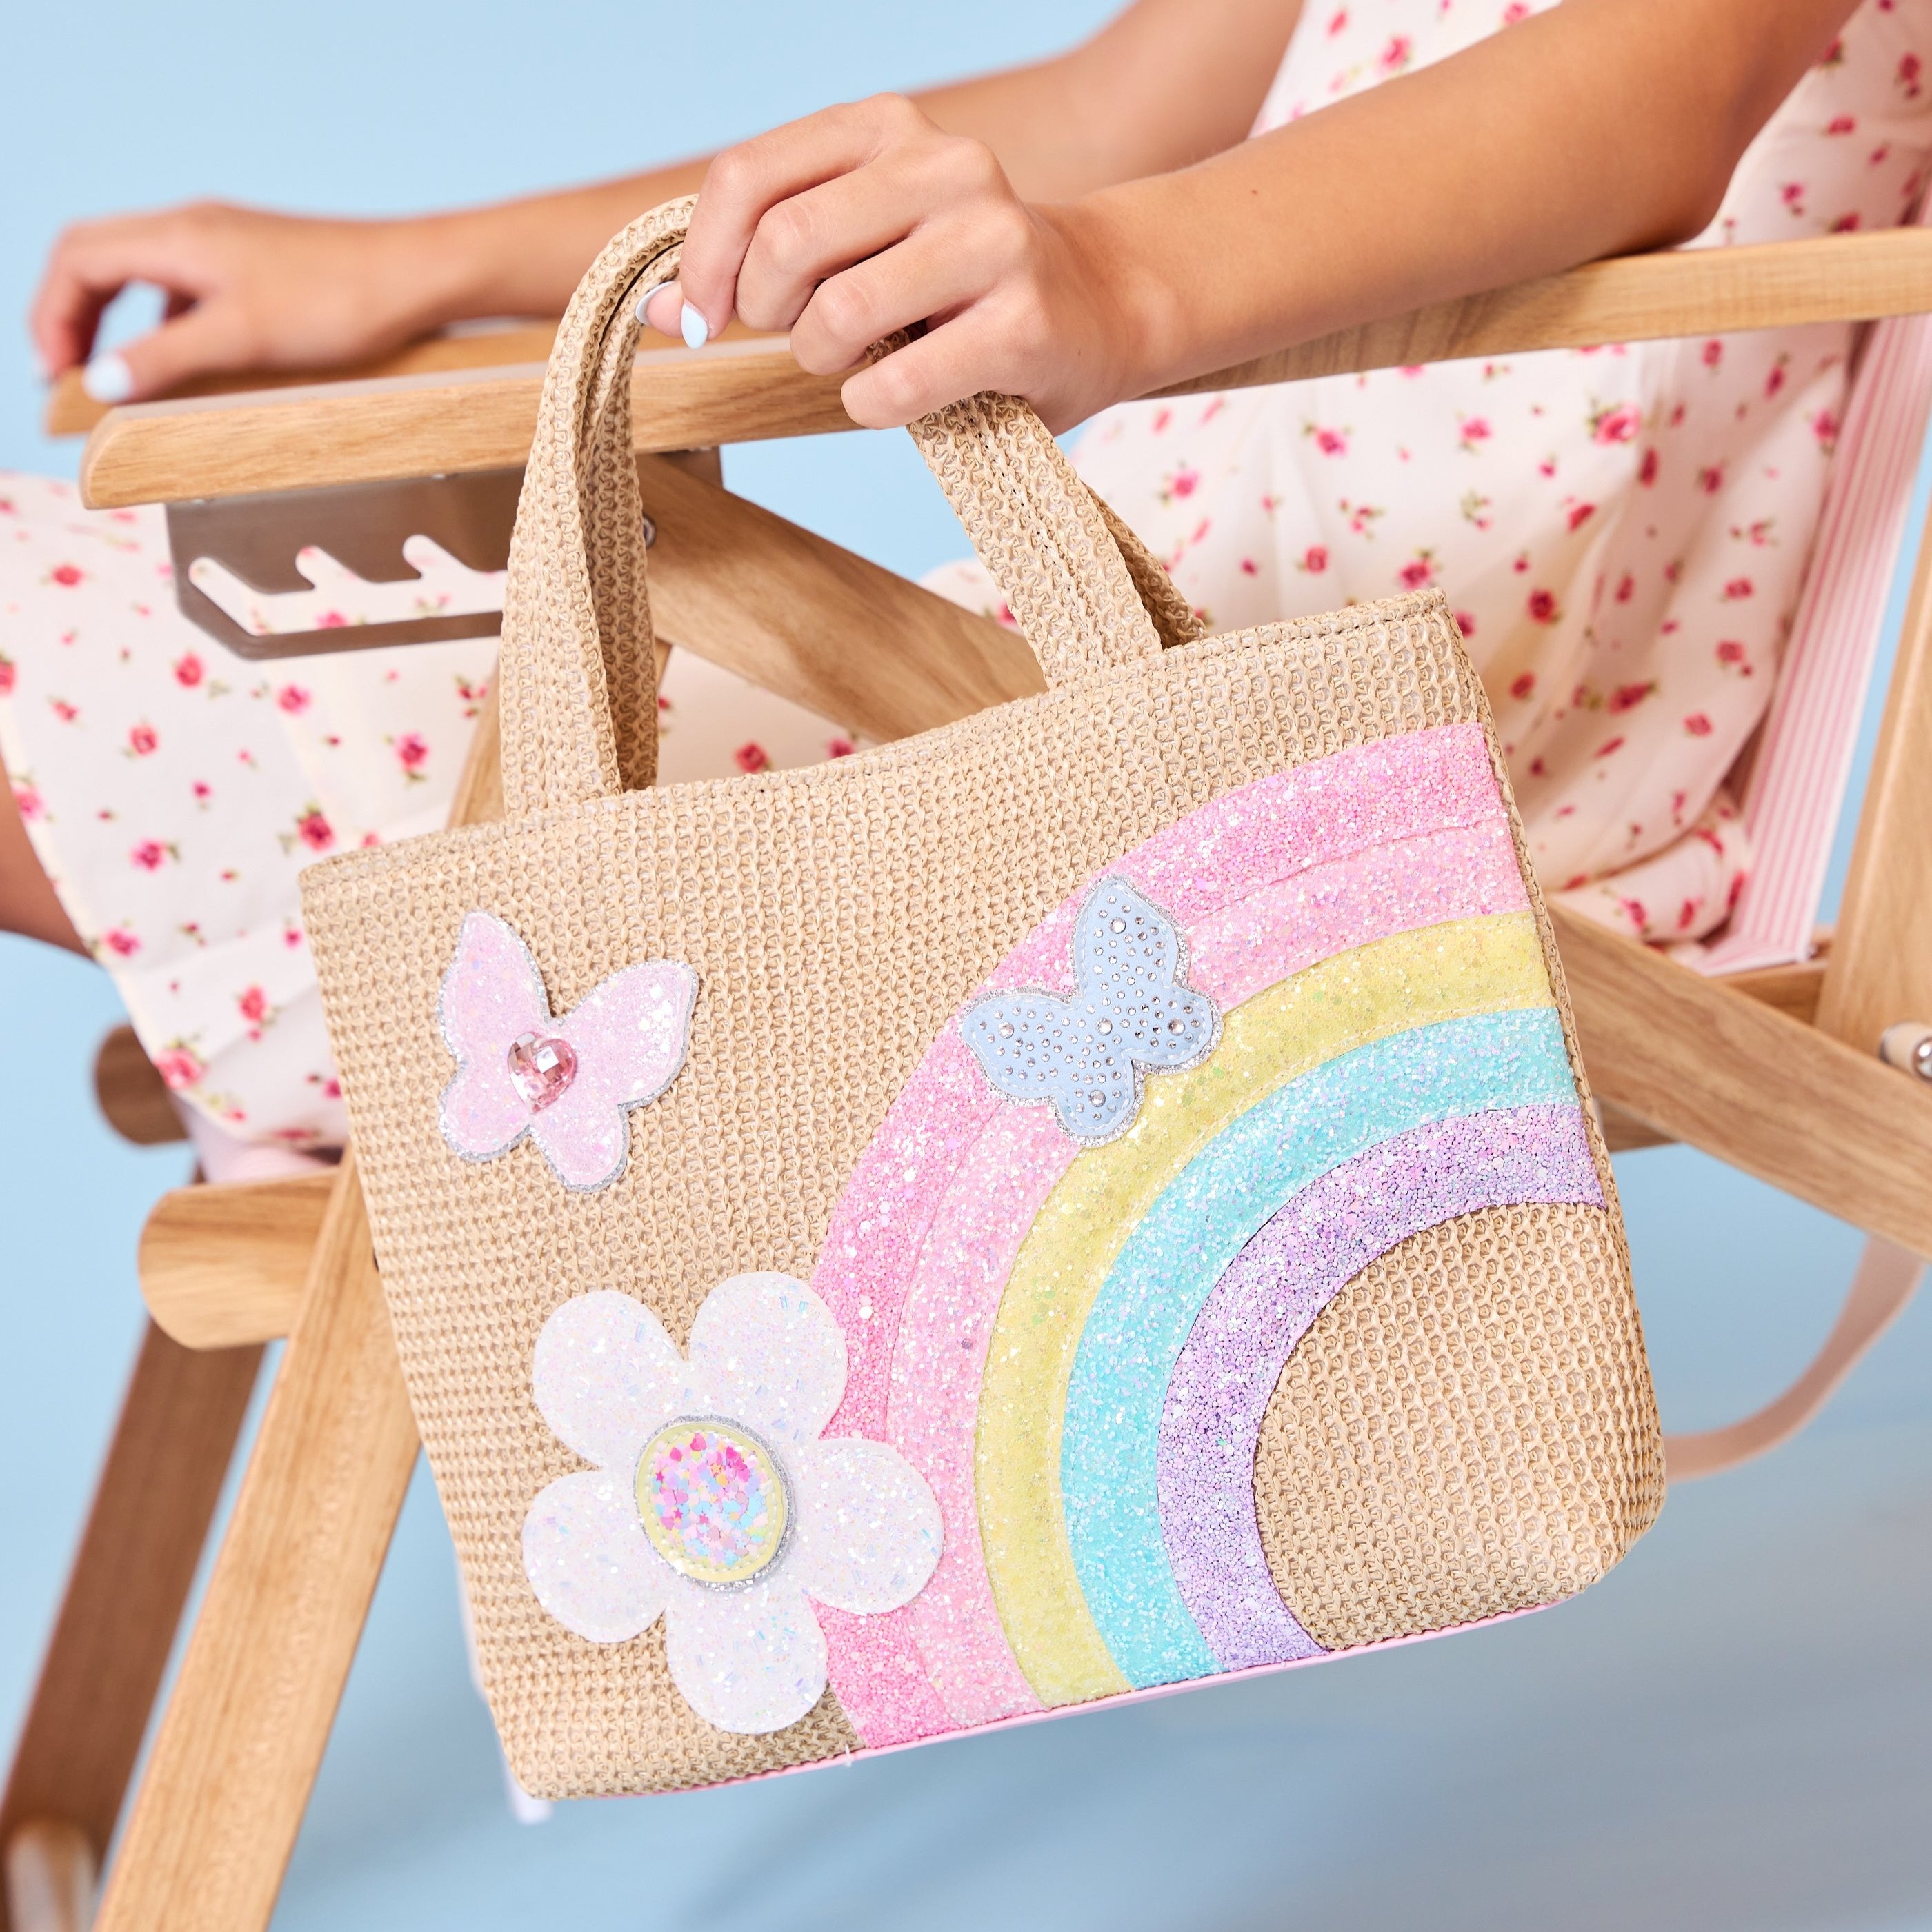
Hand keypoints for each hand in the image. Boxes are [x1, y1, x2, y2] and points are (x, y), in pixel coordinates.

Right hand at [30, 202, 443, 401]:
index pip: (77, 258)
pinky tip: (193, 365)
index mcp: (178, 236)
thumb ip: (166, 358)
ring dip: (122, 324)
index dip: (53, 315)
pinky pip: (191, 290)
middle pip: (100, 260)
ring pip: (145, 275)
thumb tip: (101, 382)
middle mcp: (195, 229)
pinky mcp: (260, 267)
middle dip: (74, 317)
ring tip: (124, 380)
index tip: (55, 374)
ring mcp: (229, 245)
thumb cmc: (340, 301)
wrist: (419, 278)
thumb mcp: (240, 337)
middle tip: (71, 378)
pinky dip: (171, 326)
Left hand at [643, 95, 1153, 431]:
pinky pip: (894, 384)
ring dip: (821, 362)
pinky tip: (894, 397)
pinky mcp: (1021, 324)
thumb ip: (766, 258)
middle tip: (796, 341)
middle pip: (784, 245)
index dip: (703, 260)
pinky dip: (870, 407)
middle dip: (765, 315)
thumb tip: (662, 308)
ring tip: (856, 365)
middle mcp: (944, 166)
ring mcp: (991, 241)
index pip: (748, 177)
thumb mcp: (863, 241)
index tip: (701, 318)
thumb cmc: (959, 285)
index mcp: (889, 130)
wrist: (1103, 306)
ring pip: (835, 315)